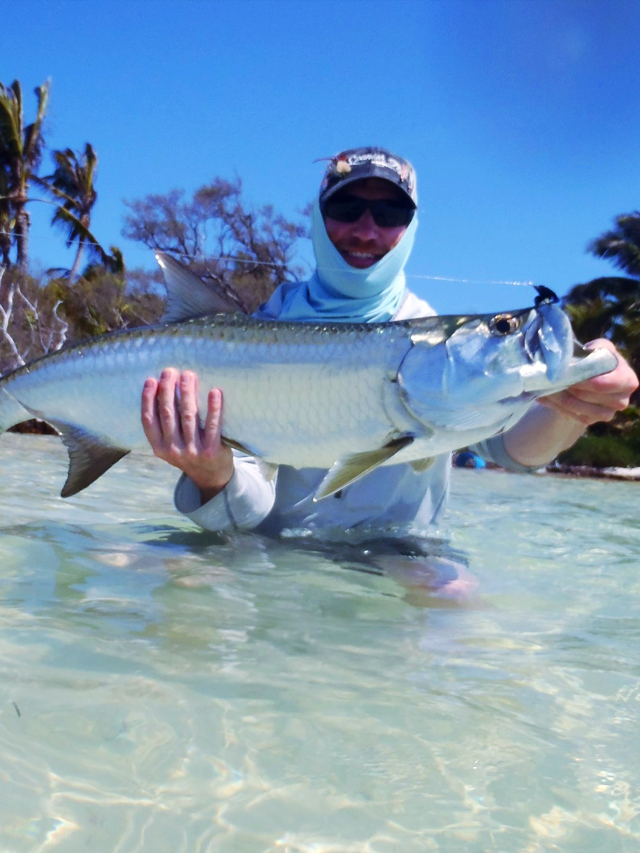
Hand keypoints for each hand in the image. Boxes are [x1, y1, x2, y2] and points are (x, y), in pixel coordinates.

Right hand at [141, 368, 233, 500]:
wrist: (212, 477)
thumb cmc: (189, 452)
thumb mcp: (170, 445)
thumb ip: (165, 425)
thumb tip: (161, 389)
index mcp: (159, 448)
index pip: (148, 420)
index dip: (148, 399)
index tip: (151, 380)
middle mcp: (173, 450)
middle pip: (168, 414)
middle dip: (168, 389)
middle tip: (170, 371)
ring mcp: (193, 451)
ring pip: (188, 416)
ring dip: (188, 393)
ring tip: (188, 375)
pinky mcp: (212, 450)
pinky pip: (213, 426)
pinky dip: (214, 408)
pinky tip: (215, 392)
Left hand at [538, 339, 637, 425]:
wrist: (591, 378)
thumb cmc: (597, 360)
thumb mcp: (599, 349)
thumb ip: (596, 349)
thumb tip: (580, 353)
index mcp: (627, 381)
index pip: (602, 384)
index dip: (581, 381)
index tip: (565, 373)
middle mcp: (621, 401)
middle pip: (586, 397)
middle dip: (566, 387)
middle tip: (548, 379)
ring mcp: (607, 414)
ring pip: (576, 408)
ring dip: (556, 397)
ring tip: (542, 386)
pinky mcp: (591, 421)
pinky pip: (570, 415)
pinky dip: (555, 405)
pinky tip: (544, 396)